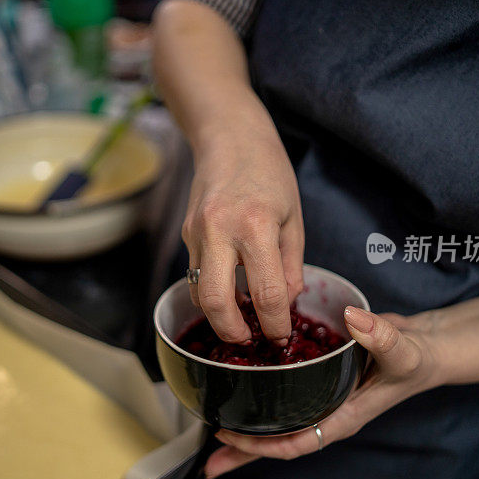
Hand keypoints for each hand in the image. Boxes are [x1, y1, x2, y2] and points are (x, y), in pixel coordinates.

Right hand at [183, 133, 304, 343]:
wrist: (229, 137)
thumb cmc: (269, 173)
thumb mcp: (293, 218)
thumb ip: (290, 266)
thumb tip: (285, 304)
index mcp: (255, 226)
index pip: (266, 292)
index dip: (275, 324)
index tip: (281, 336)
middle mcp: (219, 231)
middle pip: (215, 301)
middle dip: (231, 331)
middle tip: (248, 341)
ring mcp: (196, 232)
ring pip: (197, 291)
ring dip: (217, 313)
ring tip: (240, 321)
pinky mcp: (185, 233)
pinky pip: (195, 273)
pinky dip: (211, 289)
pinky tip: (228, 290)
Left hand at [204, 306, 443, 478]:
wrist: (426, 347)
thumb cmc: (418, 358)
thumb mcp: (404, 350)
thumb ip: (382, 336)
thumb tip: (355, 319)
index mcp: (342, 416)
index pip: (295, 441)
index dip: (260, 445)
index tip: (228, 437)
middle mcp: (326, 411)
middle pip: (277, 441)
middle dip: (242, 453)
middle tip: (207, 460)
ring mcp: (320, 397)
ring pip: (276, 420)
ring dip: (246, 426)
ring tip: (211, 430)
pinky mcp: (316, 378)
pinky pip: (283, 393)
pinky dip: (260, 393)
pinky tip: (238, 386)